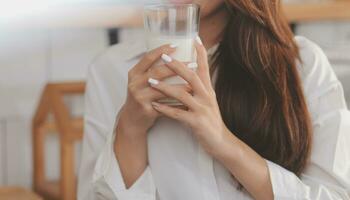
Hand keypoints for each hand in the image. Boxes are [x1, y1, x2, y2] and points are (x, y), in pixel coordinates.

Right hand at [119, 44, 189, 137]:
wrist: (132, 120)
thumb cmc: (142, 97)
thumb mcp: (142, 82)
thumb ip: (153, 71)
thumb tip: (176, 57)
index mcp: (134, 73)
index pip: (148, 57)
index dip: (161, 50)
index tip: (176, 45)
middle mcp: (135, 83)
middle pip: (157, 72)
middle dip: (176, 67)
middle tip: (193, 63)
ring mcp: (140, 97)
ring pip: (162, 89)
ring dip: (180, 86)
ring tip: (194, 83)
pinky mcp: (146, 110)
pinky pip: (166, 106)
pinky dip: (178, 104)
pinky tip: (189, 101)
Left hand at [149, 37, 230, 155]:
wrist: (221, 142)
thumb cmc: (211, 120)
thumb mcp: (208, 101)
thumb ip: (200, 88)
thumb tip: (189, 75)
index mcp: (209, 90)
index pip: (205, 67)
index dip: (201, 52)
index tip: (194, 38)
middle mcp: (207, 96)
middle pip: (192, 76)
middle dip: (176, 65)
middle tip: (163, 56)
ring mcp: (202, 109)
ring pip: (182, 94)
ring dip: (165, 87)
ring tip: (150, 81)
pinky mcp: (197, 123)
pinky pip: (178, 114)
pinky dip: (165, 109)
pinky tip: (154, 105)